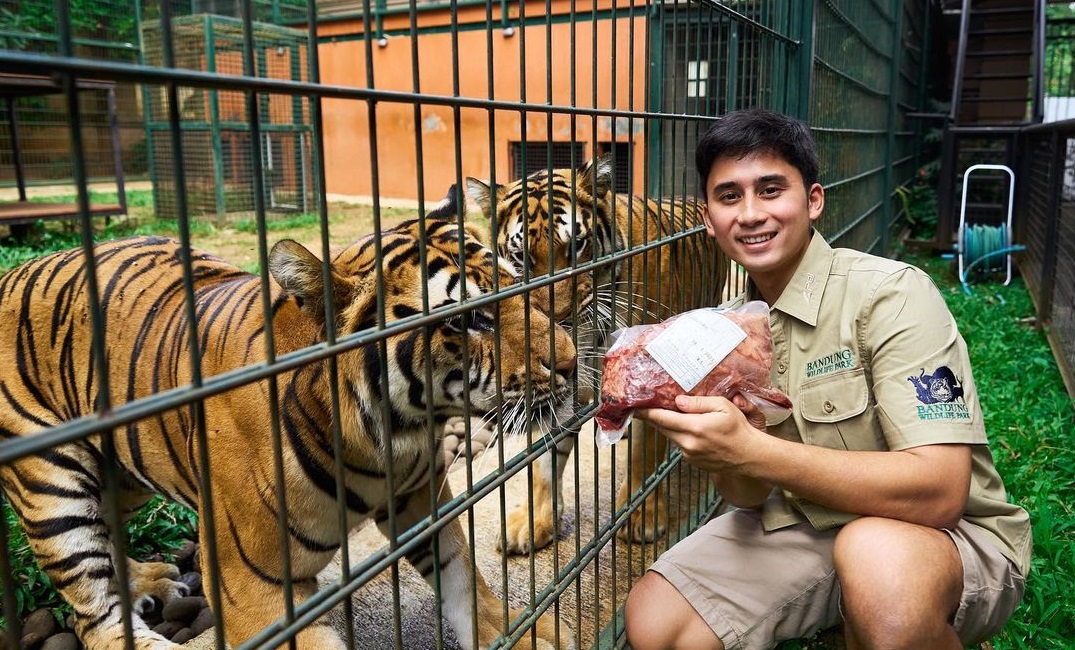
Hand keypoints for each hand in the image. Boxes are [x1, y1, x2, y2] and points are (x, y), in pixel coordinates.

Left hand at [635, 393, 768, 473]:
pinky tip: (690, 430)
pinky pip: (680, 444)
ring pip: (671, 436)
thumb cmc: (738, 429)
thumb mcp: (722, 407)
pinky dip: (680, 436)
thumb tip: (677, 402)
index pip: (662, 418)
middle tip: (648, 407)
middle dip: (655, 417)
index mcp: (694, 427)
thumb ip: (698, 403)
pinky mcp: (691, 461)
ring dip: (669, 426)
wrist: (749, 455)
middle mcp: (688, 443)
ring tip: (674, 415)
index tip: (635, 407)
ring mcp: (689, 454)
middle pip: (662, 428)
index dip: (646, 412)